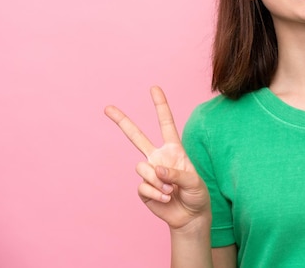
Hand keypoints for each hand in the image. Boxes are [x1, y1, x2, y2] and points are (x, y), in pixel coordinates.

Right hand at [105, 86, 209, 230]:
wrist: (190, 217)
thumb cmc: (197, 195)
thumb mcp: (194, 182)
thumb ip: (176, 173)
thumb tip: (154, 168)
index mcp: (174, 150)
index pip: (166, 124)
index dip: (160, 106)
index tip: (154, 88)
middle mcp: (158, 157)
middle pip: (137, 137)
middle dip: (122, 122)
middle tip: (107, 108)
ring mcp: (149, 172)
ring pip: (142, 168)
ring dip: (157, 181)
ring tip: (171, 190)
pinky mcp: (143, 189)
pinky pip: (143, 186)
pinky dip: (155, 193)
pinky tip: (165, 198)